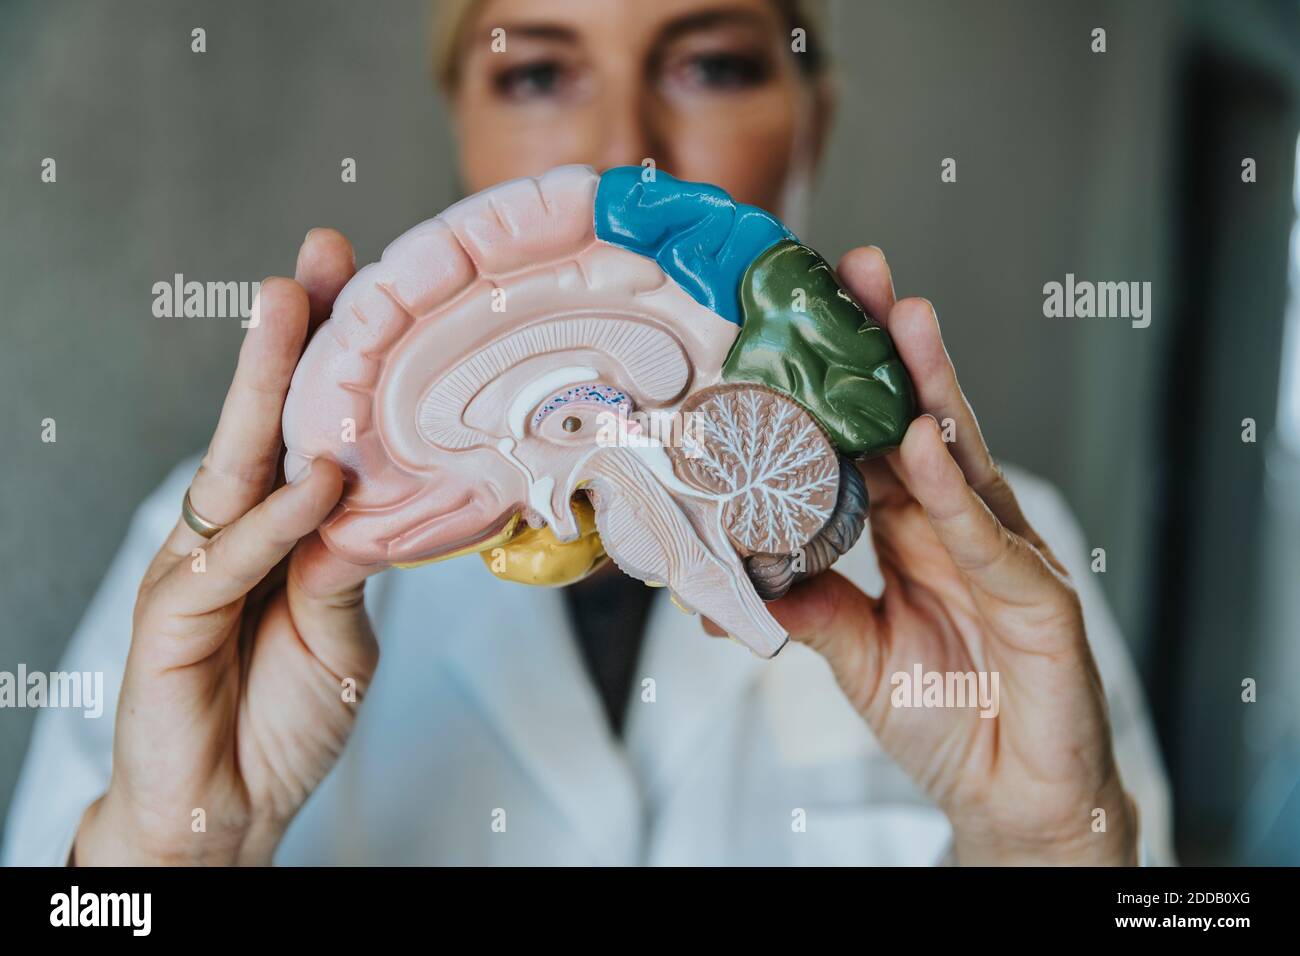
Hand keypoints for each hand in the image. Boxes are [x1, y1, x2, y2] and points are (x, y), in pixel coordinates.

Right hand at [74, 230, 382, 864]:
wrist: (227, 809)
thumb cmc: (284, 716)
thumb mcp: (342, 628)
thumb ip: (352, 560)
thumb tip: (375, 496)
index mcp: (276, 529)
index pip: (301, 430)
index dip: (324, 360)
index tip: (360, 286)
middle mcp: (232, 532)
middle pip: (262, 422)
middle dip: (287, 338)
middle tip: (315, 259)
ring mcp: (197, 566)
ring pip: (233, 465)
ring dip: (265, 389)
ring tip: (295, 312)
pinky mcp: (173, 615)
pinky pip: (232, 555)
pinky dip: (279, 519)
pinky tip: (318, 482)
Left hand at [712, 246, 1137, 864]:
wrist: (1009, 796)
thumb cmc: (946, 717)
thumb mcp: (854, 653)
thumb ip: (809, 605)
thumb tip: (734, 576)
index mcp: (914, 532)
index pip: (876, 439)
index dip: (846, 383)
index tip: (809, 319)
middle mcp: (959, 527)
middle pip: (922, 423)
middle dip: (893, 350)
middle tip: (863, 273)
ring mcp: (1004, 555)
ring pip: (964, 460)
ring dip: (932, 389)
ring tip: (903, 322)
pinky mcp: (1039, 600)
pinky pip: (987, 540)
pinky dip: (954, 493)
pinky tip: (927, 444)